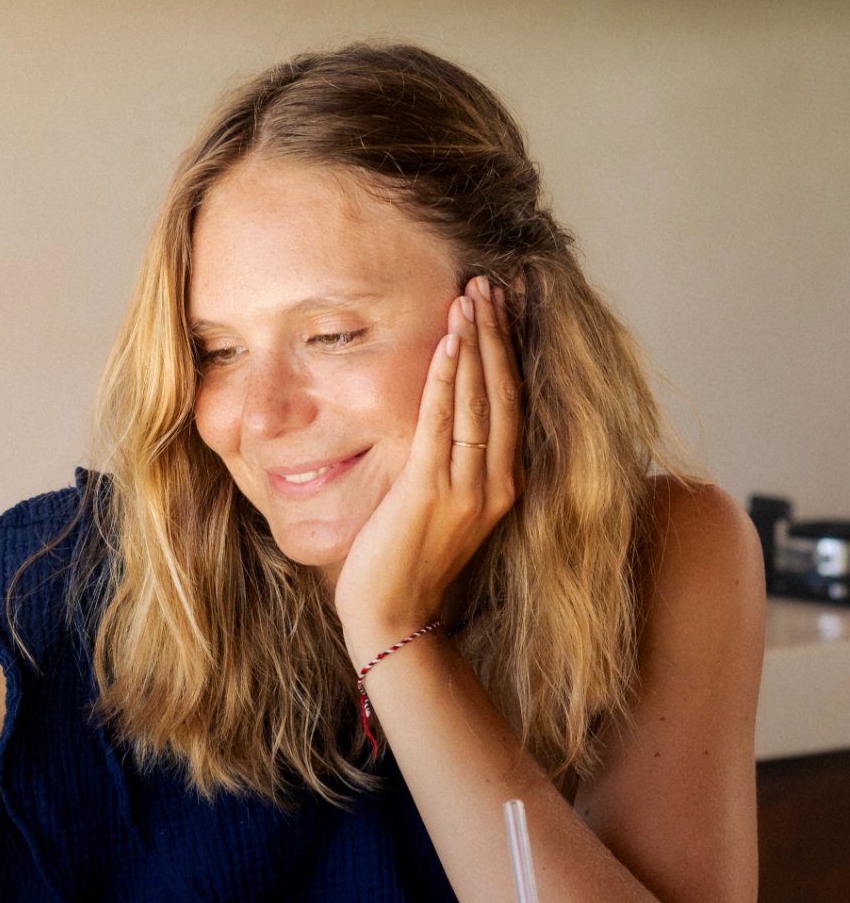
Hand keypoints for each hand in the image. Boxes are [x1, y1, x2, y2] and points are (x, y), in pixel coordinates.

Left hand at [334, 276, 521, 655]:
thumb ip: (445, 471)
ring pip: (478, 398)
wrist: (393, 618)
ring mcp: (468, 487)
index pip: (509, 404)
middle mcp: (495, 483)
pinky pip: (442, 421)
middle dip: (496, 333)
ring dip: (474, 342)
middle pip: (503, 391)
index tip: (501, 310)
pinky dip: (447, 377)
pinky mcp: (433, 491)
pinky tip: (449, 341)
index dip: (506, 354)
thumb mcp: (437, 513)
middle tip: (488, 284)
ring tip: (471, 296)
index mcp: (502, 486)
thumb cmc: (403, 569)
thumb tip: (435, 432)